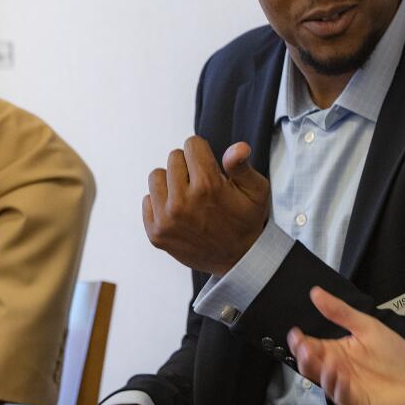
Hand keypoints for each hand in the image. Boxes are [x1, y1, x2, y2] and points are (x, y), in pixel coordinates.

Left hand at [143, 137, 269, 275]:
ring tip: (189, 196)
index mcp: (208, 186)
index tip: (211, 167)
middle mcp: (183, 202)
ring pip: (157, 176)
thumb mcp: (256, 191)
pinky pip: (147, 200)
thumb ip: (242, 166)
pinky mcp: (155, 233)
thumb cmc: (247, 221)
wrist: (239, 260)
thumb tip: (238, 147)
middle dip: (188, 166)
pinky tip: (180, 213)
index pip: (191, 144)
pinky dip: (162, 202)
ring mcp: (166, 219)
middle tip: (203, 185)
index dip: (203, 152)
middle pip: (173, 157)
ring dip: (171, 182)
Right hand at [287, 287, 404, 404]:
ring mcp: (344, 389)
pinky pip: (343, 397)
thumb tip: (316, 293)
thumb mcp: (367, 326)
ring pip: (325, 382)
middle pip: (312, 366)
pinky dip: (340, 388)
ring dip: (322, 372)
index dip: (301, 342)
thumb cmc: (392, 353)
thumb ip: (340, 312)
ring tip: (325, 361)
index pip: (311, 347)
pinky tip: (340, 377)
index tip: (296, 333)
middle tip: (305, 347)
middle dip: (306, 358)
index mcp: (335, 352)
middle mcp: (335, 371)